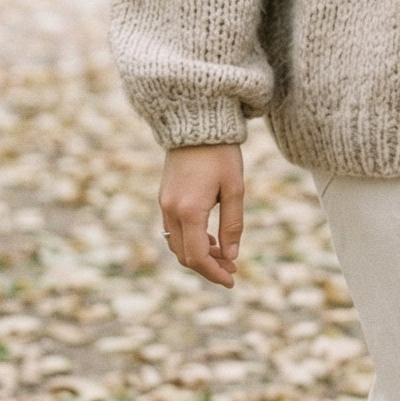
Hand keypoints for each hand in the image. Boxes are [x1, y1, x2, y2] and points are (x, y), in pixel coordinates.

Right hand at [159, 143, 244, 286]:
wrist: (196, 121)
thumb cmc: (220, 153)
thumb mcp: (235, 188)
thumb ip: (233, 225)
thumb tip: (231, 256)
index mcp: (189, 210)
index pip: (197, 257)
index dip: (214, 273)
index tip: (232, 280)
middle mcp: (171, 210)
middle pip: (184, 255)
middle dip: (208, 267)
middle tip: (232, 268)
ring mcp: (164, 203)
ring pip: (177, 244)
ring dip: (198, 255)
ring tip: (224, 255)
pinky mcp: (165, 196)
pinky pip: (173, 230)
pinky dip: (190, 241)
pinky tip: (210, 239)